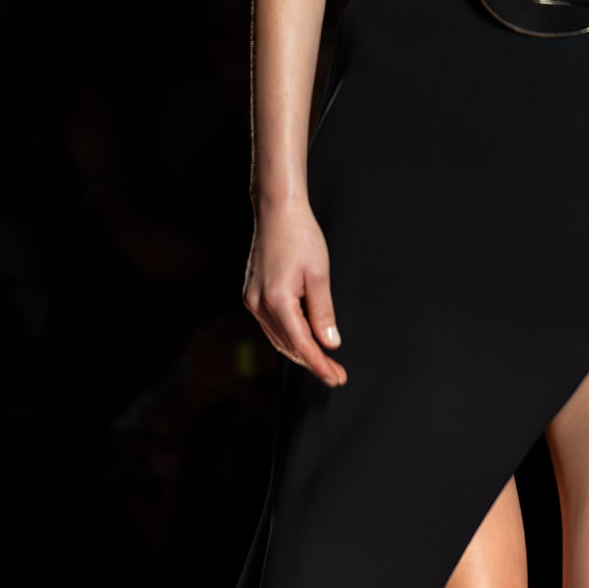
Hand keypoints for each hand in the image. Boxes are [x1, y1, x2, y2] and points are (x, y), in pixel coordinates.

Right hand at [243, 198, 346, 388]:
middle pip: (288, 345)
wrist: (277, 210)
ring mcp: (252, 299)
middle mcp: (259, 304)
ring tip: (324, 361)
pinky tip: (302, 339)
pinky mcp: (251, 293)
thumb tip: (330, 343)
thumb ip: (324, 313)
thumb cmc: (300, 235)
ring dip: (300, 351)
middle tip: (336, 373)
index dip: (320, 365)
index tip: (337, 377)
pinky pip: (271, 325)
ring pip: (278, 338)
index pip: (301, 345)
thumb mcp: (319, 275)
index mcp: (277, 300)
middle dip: (313, 362)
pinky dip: (288, 336)